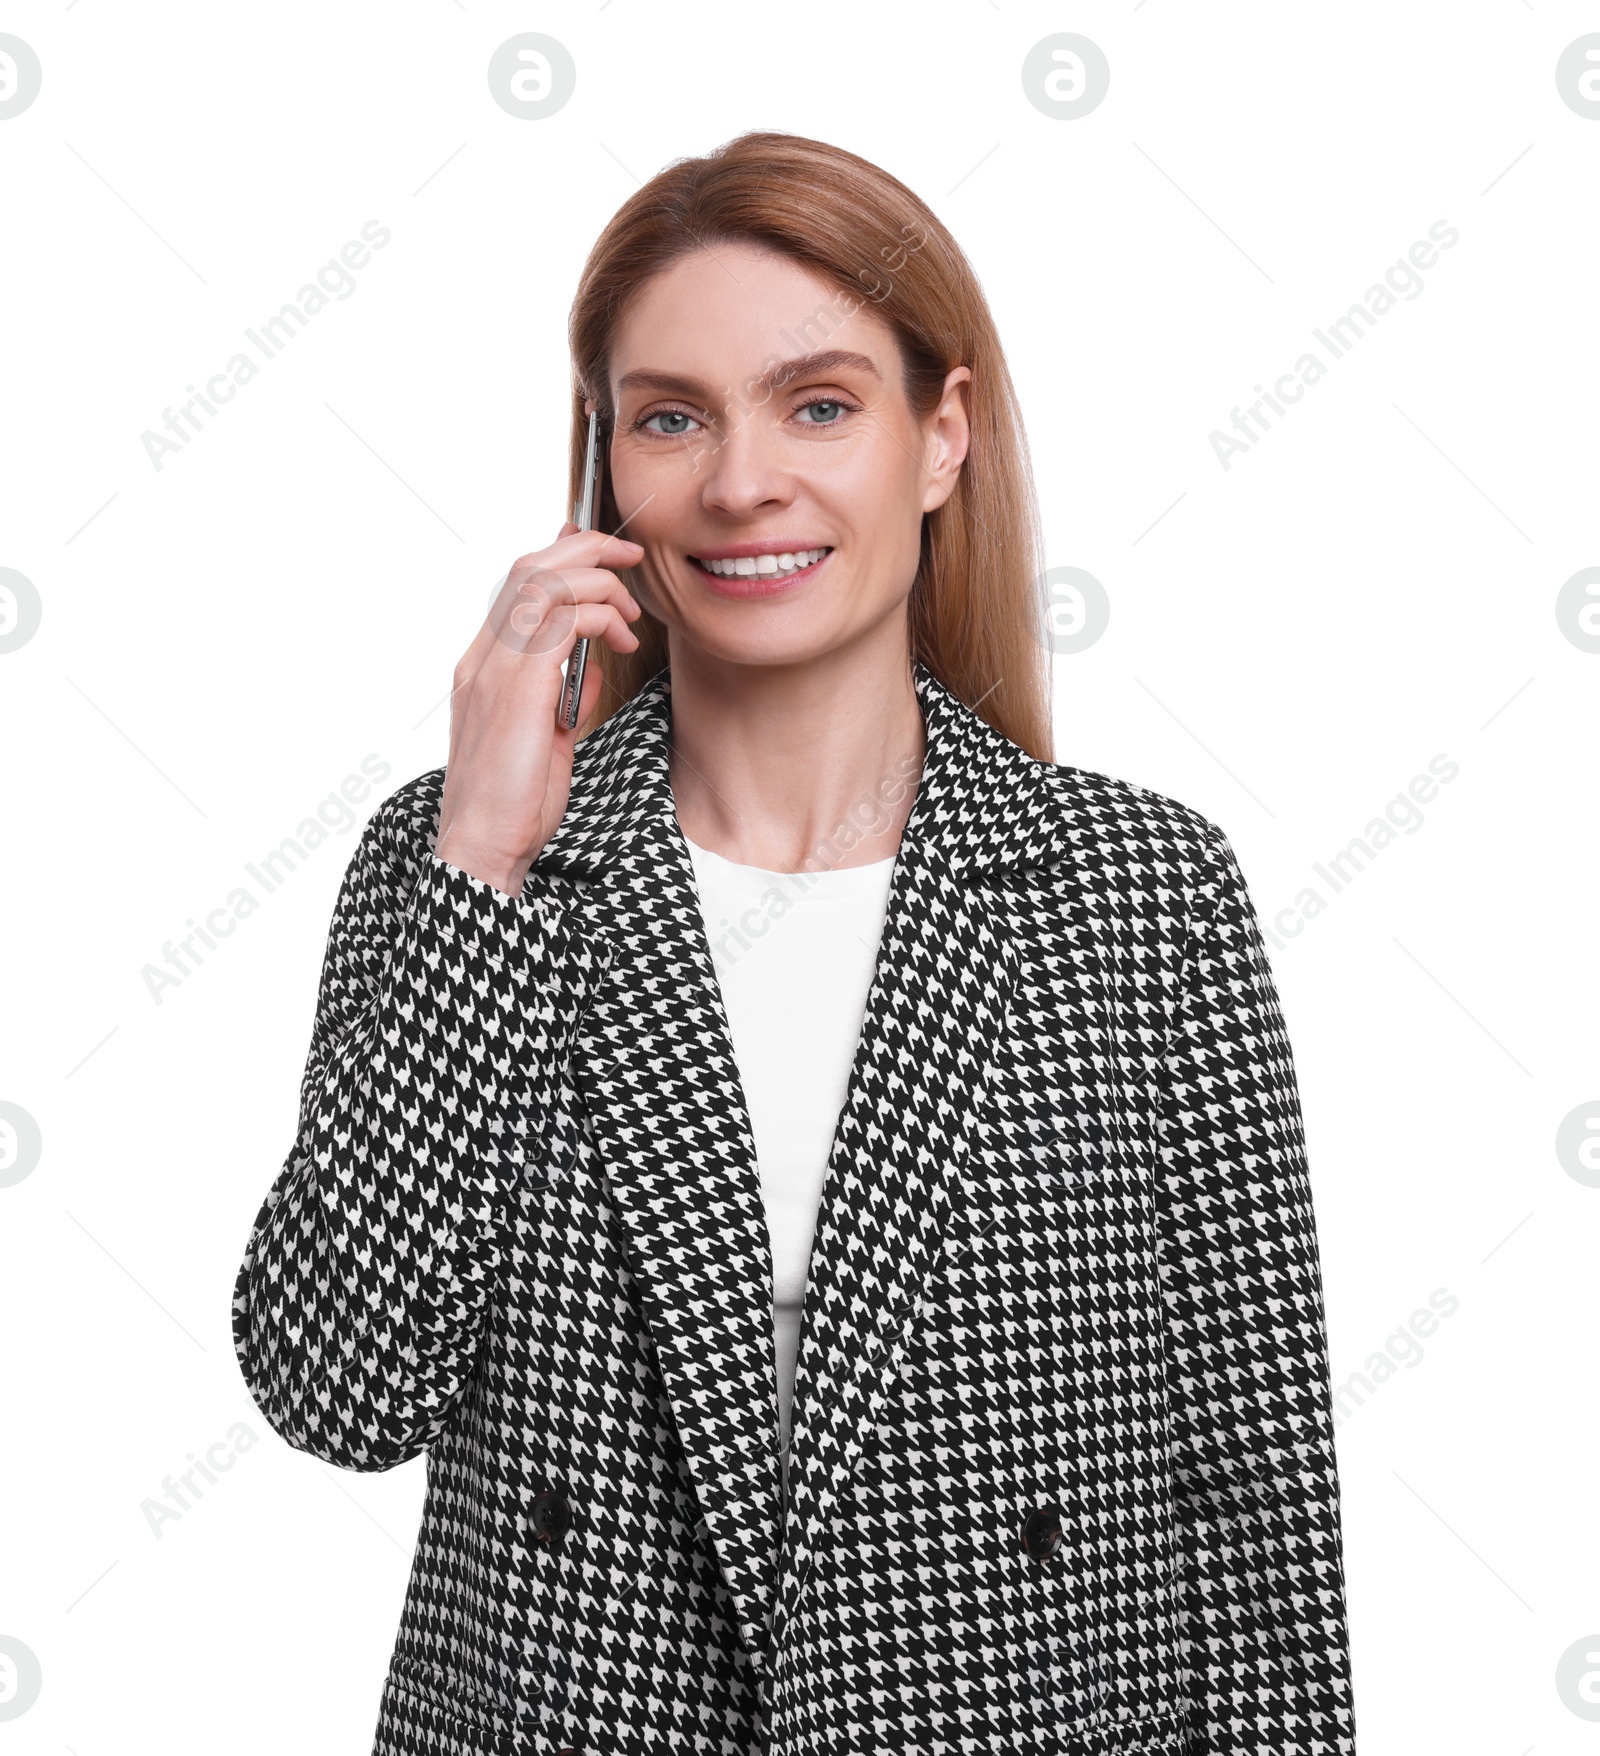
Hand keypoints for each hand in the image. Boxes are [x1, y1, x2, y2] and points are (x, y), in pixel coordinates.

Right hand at [434, 522, 644, 893]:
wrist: (483, 847)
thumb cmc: (514, 805)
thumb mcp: (548, 741)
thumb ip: (563, 696)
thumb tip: (593, 665)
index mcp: (484, 666)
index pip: (519, 586)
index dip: (561, 554)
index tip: (601, 552)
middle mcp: (483, 657)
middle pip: (529, 566)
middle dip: (585, 548)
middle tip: (631, 558)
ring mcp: (496, 668)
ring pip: (544, 580)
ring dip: (599, 581)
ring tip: (631, 613)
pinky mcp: (519, 685)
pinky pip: (563, 620)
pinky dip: (600, 617)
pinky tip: (621, 641)